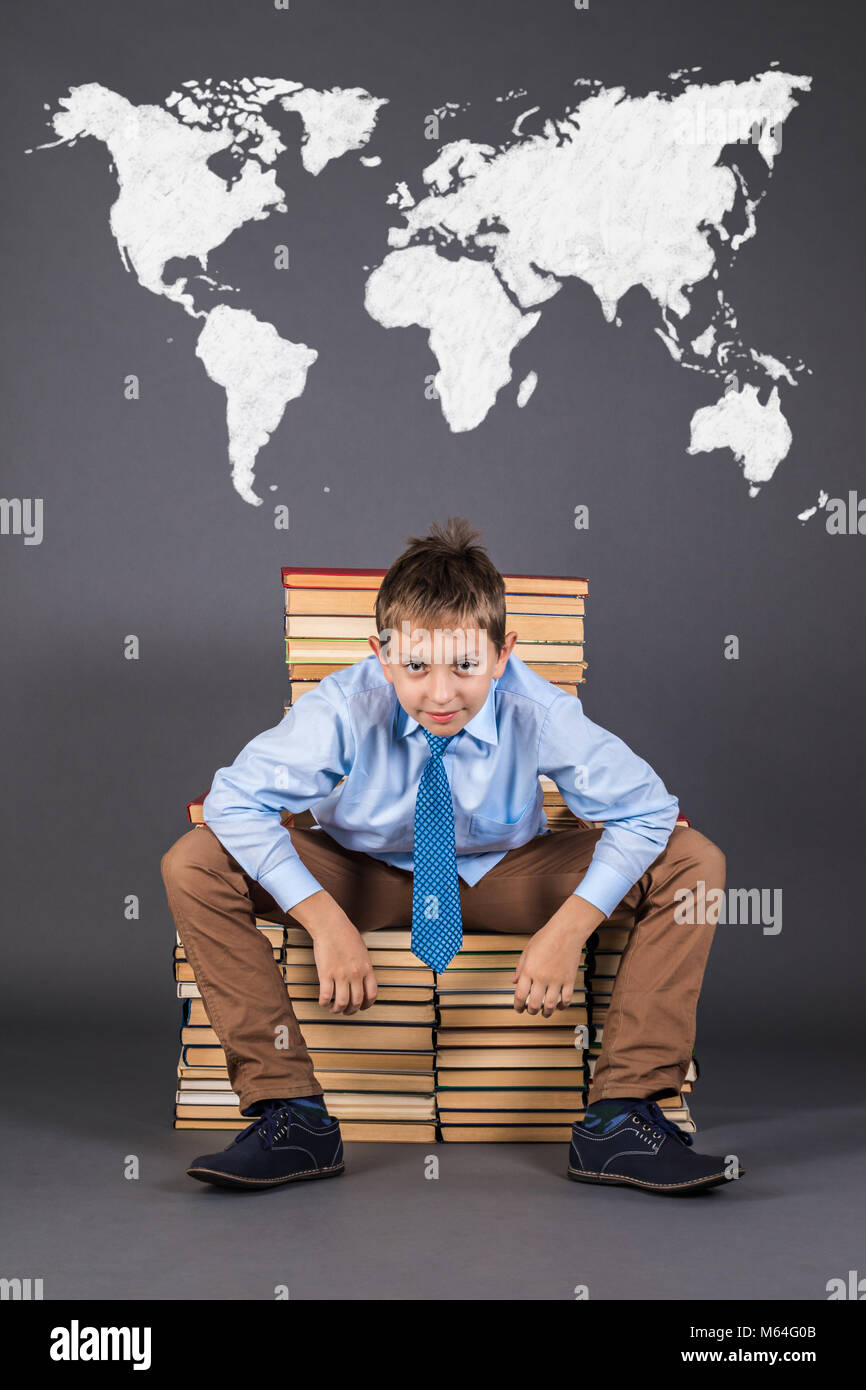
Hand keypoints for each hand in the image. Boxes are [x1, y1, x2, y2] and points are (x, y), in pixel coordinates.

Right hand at [288, 890, 377, 1014]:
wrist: (330, 925)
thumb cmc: (345, 934)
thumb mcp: (362, 951)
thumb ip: (363, 966)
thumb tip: (362, 979)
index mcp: (367, 968)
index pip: (372, 994)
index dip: (367, 1005)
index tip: (362, 1007)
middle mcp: (356, 974)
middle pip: (357, 1002)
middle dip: (351, 1010)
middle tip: (345, 1011)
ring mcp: (341, 975)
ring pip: (342, 1003)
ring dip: (337, 1010)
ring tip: (333, 1009)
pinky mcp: (326, 974)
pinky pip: (326, 996)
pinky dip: (324, 1003)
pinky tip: (323, 1002)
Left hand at [512, 895, 604, 1017]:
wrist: (566, 930)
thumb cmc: (546, 937)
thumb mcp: (527, 950)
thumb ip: (520, 967)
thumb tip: (513, 982)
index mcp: (529, 970)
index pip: (520, 995)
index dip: (517, 1006)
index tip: (518, 1009)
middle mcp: (542, 977)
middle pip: (534, 1004)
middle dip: (531, 1011)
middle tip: (531, 1011)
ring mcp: (556, 979)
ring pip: (551, 1005)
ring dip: (547, 1013)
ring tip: (545, 1013)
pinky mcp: (569, 979)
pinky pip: (567, 999)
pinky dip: (563, 1006)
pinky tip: (560, 1006)